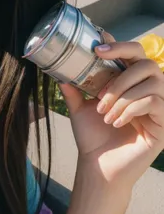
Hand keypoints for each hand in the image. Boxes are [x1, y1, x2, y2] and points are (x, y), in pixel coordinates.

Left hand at [59, 31, 163, 192]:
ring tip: (104, 113)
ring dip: (122, 95)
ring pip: (151, 82)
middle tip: (100, 90)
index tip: (96, 47)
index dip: (118, 45)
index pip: (133, 53)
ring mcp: (160, 106)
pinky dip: (130, 109)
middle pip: (147, 62)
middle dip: (121, 72)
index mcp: (131, 82)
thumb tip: (60, 70)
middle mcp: (149, 90)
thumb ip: (74, 87)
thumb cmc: (93, 137)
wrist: (99, 167)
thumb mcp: (79, 107)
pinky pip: (154, 102)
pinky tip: (115, 122)